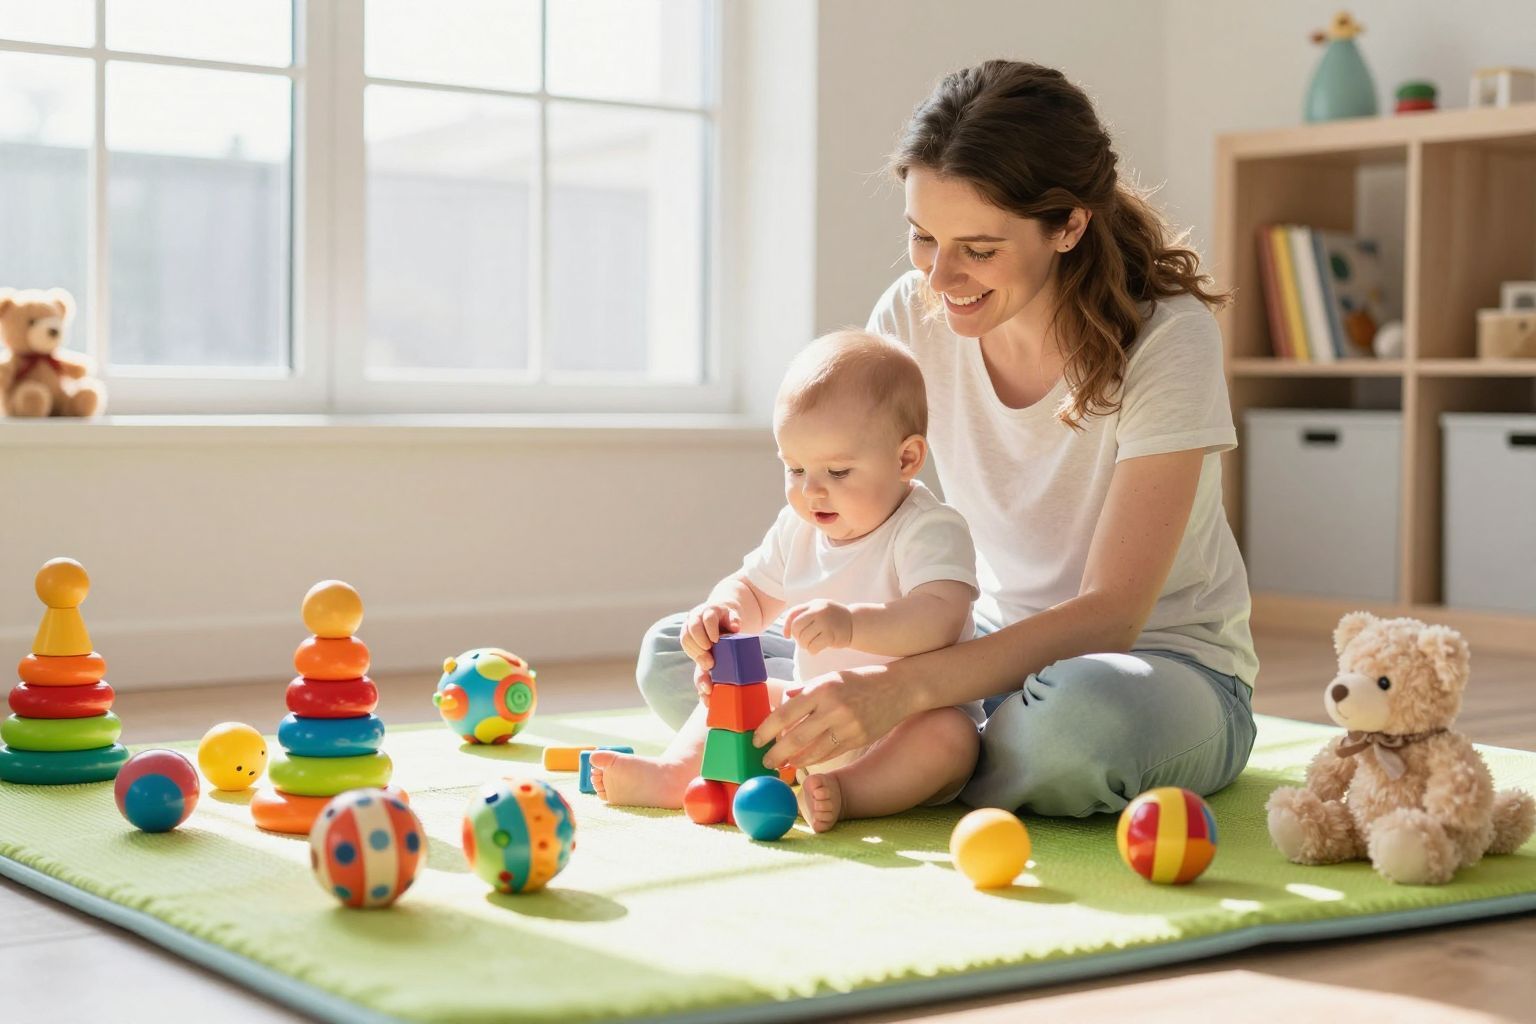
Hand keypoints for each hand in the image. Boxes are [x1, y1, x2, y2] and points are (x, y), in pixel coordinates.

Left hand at [681, 602, 740, 700]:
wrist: (730, 617)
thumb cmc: (719, 642)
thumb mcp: (712, 658)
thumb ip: (706, 675)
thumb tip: (706, 701)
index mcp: (690, 636)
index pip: (687, 645)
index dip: (696, 659)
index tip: (708, 672)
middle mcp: (695, 624)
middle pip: (687, 634)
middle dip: (698, 650)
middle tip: (711, 663)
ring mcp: (707, 614)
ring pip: (699, 620)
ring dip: (706, 633)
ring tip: (716, 643)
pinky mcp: (724, 609)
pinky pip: (725, 613)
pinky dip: (731, 621)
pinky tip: (736, 629)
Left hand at [752, 663, 911, 770]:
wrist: (900, 688)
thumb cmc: (861, 680)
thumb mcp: (831, 677)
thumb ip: (805, 691)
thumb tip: (781, 704)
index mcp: (822, 689)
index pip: (785, 713)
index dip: (766, 730)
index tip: (756, 739)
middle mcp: (833, 709)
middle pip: (795, 738)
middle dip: (776, 754)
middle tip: (765, 761)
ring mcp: (847, 727)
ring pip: (812, 751)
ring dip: (793, 761)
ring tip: (781, 765)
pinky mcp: (858, 739)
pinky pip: (829, 754)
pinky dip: (813, 760)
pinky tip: (802, 762)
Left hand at [783, 600, 853, 654]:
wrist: (854, 623)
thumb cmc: (832, 619)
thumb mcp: (818, 610)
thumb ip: (803, 615)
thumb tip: (787, 633)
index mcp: (814, 604)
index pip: (793, 614)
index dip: (787, 627)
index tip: (788, 636)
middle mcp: (819, 611)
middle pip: (797, 628)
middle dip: (798, 637)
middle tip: (804, 641)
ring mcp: (825, 622)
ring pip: (804, 639)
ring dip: (805, 645)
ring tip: (812, 644)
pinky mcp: (831, 635)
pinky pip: (813, 647)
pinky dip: (812, 650)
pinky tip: (817, 648)